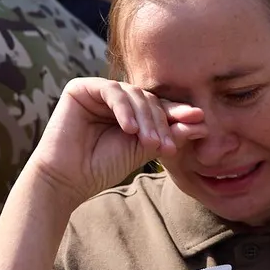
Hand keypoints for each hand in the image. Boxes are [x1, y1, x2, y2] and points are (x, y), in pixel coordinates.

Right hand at [27, 78, 204, 207]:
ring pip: (133, 94)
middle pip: (148, 98)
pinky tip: (129, 130)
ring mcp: (97, 91)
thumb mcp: (143, 149)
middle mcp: (114, 98)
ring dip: (146, 119)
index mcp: (129, 110)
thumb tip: (202, 123)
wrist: (67, 180)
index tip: (199, 122)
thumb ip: (168, 134)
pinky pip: (112, 91)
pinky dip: (124, 110)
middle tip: (168, 145)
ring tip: (149, 143)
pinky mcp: (81, 88)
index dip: (177, 113)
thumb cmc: (102, 167)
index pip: (158, 106)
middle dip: (162, 121)